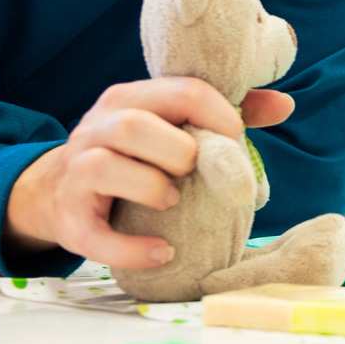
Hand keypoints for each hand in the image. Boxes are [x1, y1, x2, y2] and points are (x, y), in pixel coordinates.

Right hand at [4, 78, 295, 268]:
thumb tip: (284, 104)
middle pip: (134, 125)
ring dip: (151, 187)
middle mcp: (97, 127)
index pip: (182, 92)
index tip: (236, 143)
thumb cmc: (134, 156)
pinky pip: (97, 235)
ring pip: (106, 167)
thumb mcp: (170, 125)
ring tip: (173, 201)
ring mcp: (77, 172)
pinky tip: (163, 251)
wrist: (59, 193)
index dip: (220, 118)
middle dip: (179, 151)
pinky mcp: (71, 221)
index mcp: (130, 99)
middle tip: (195, 172)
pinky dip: (133, 248)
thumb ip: (225, 113)